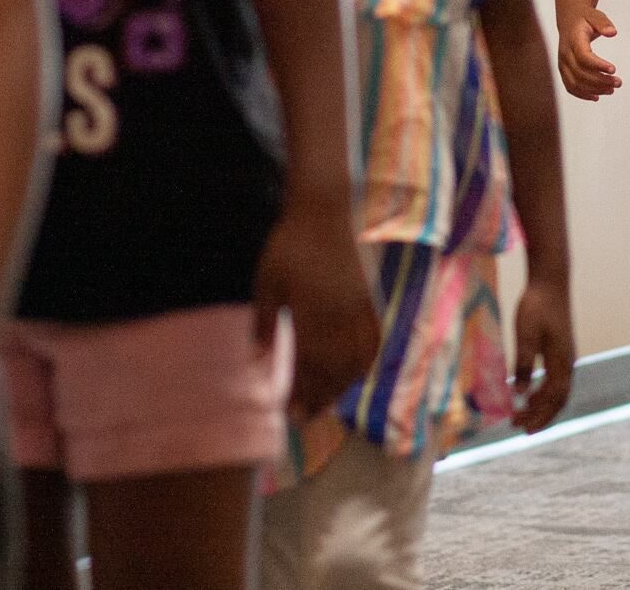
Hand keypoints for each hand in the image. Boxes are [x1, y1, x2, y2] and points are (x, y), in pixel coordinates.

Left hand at [255, 215, 381, 419]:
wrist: (327, 210)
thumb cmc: (291, 244)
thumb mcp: (268, 280)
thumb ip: (265, 321)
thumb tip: (257, 359)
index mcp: (313, 313)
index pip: (309, 365)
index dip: (301, 392)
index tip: (289, 413)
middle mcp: (340, 316)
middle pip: (334, 369)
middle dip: (319, 398)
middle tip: (304, 418)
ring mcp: (359, 309)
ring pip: (355, 359)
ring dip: (341, 386)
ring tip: (326, 403)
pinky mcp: (369, 300)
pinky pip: (372, 339)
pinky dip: (365, 362)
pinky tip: (356, 374)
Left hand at [510, 273, 575, 433]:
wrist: (551, 281)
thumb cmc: (537, 305)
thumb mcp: (526, 334)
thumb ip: (523, 363)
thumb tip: (519, 393)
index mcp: (562, 361)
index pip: (553, 399)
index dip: (538, 416)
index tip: (520, 427)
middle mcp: (568, 363)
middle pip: (558, 400)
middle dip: (540, 416)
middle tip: (518, 427)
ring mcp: (566, 357)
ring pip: (558, 391)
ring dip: (542, 406)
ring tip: (523, 413)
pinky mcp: (561, 349)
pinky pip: (556, 380)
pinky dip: (544, 392)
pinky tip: (530, 392)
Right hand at [556, 8, 621, 99]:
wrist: (570, 20)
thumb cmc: (585, 18)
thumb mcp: (596, 15)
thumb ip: (603, 23)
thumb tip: (612, 32)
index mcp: (573, 40)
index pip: (583, 57)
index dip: (598, 65)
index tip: (614, 69)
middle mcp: (565, 54)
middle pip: (580, 73)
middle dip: (600, 81)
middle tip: (618, 82)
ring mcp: (562, 64)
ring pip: (575, 83)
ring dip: (594, 89)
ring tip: (612, 89)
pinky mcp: (563, 71)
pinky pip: (570, 87)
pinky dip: (582, 94)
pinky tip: (597, 97)